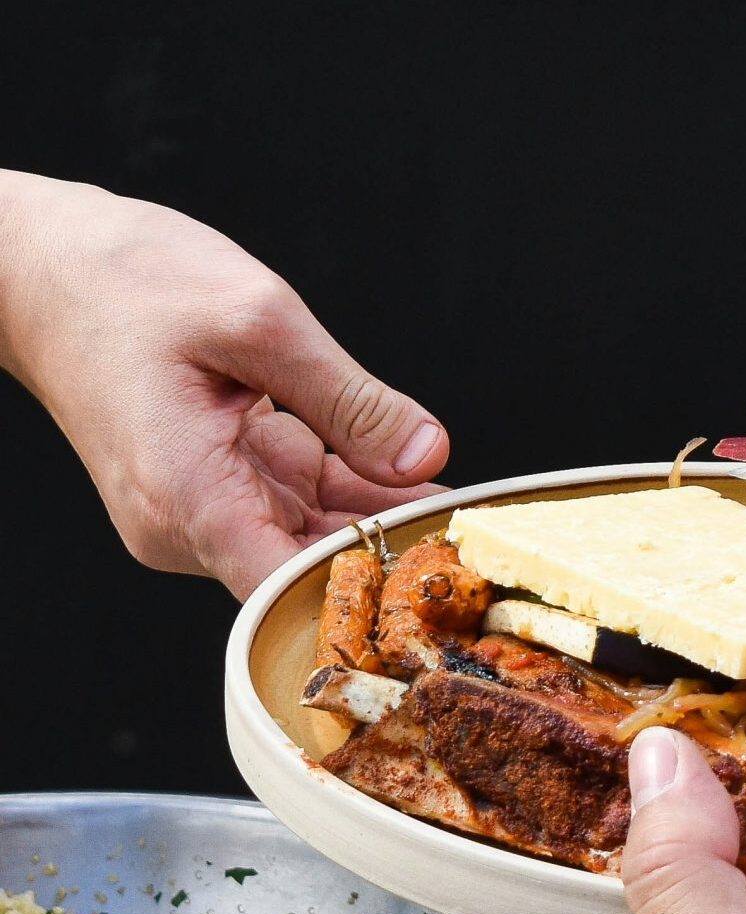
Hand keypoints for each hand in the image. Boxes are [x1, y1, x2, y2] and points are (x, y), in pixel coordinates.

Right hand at [0, 172, 448, 597]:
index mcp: (187, 494)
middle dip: (389, 551)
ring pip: (305, 538)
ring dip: (375, 521)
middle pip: (305, 569)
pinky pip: (290, 505)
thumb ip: (349, 398)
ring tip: (458, 502)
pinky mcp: (208, 487)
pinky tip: (404, 479)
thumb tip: (425, 454)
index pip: (287, 589)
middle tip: (475, 528)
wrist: (36, 266)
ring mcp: (194, 510)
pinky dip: (345, 494)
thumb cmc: (123, 280)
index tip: (439, 567)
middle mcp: (184, 522)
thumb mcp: (259, 319)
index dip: (368, 585)